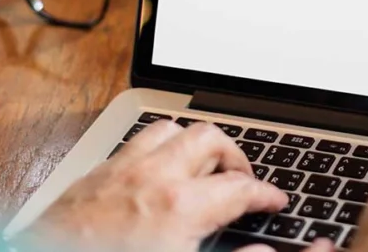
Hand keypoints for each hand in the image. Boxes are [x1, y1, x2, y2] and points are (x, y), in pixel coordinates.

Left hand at [21, 120, 286, 251]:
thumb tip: (261, 251)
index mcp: (180, 207)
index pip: (241, 187)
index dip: (267, 194)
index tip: (275, 201)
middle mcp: (152, 177)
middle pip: (210, 139)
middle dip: (235, 156)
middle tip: (243, 179)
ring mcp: (120, 171)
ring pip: (170, 129)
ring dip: (193, 143)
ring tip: (202, 164)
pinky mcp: (93, 175)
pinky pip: (134, 142)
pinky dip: (156, 148)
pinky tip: (156, 168)